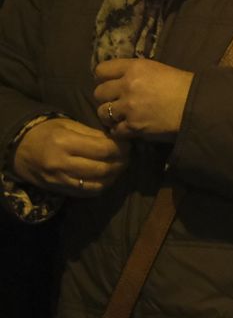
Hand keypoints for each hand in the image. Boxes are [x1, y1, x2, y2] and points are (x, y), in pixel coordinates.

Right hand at [11, 118, 129, 196]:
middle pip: (103, 168)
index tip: (128, 144)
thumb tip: (118, 141)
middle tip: (128, 156)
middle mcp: (62, 163)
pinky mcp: (59, 189)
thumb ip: (93, 134)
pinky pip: (87, 192)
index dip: (121, 148)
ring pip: (97, 184)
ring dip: (114, 176)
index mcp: (65, 142)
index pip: (103, 149)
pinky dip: (101, 186)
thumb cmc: (46, 131)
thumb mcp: (69, 124)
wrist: (18, 148)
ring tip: (120, 166)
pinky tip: (107, 177)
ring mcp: (60, 179)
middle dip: (121, 162)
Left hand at [92, 59, 194, 142]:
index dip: (104, 78)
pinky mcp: (133, 126)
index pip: (101, 70)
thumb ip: (135, 73)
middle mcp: (128, 85)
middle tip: (117, 102)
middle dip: (107, 98)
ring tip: (122, 117)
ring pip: (102, 113)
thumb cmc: (183, 85)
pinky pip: (115, 130)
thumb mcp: (158, 70)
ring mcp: (128, 107)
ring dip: (110, 116)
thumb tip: (119, 80)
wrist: (198, 106)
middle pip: (99, 92)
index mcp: (135, 67)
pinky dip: (120, 130)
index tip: (111, 84)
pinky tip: (129, 128)